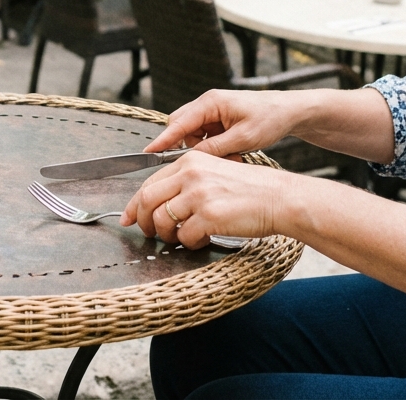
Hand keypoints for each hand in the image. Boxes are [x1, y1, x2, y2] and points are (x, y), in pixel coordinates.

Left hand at [120, 151, 290, 248]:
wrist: (278, 198)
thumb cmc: (249, 189)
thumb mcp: (213, 172)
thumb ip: (186, 182)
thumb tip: (158, 204)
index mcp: (189, 162)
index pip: (148, 182)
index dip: (133, 204)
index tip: (127, 218)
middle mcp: (190, 174)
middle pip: (147, 200)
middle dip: (144, 222)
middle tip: (150, 234)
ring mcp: (199, 194)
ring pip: (162, 221)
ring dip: (168, 236)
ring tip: (182, 238)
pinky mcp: (209, 215)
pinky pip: (184, 236)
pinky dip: (190, 243)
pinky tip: (202, 240)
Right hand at [141, 89, 302, 159]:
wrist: (290, 111)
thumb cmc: (270, 118)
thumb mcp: (244, 138)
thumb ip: (215, 148)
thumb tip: (192, 159)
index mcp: (211, 102)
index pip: (179, 122)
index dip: (163, 139)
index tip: (149, 153)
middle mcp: (208, 104)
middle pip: (182, 127)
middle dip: (190, 147)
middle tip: (208, 161)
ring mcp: (213, 111)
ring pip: (194, 134)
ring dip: (205, 149)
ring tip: (231, 156)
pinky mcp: (219, 119)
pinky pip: (205, 136)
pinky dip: (214, 147)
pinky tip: (233, 153)